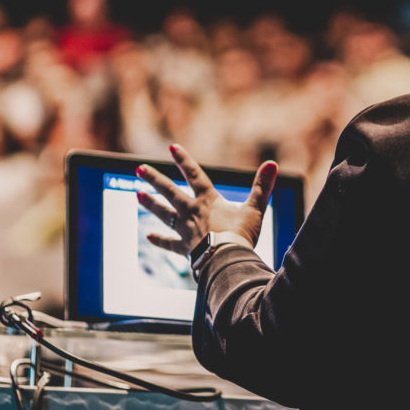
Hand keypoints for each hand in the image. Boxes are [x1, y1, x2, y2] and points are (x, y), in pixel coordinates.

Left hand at [136, 143, 278, 256]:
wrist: (227, 261)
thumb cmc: (241, 235)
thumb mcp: (255, 208)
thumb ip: (263, 186)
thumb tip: (272, 164)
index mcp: (208, 200)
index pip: (194, 174)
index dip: (184, 160)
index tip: (172, 147)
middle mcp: (192, 212)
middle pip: (170, 191)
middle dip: (155, 179)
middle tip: (139, 169)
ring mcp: (186, 230)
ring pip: (164, 214)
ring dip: (150, 204)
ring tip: (137, 194)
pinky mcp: (185, 248)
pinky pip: (170, 244)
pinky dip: (160, 241)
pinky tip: (149, 238)